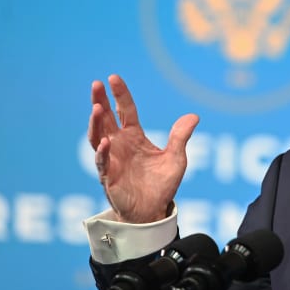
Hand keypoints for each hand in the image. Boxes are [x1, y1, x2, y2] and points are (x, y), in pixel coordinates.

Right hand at [87, 74, 198, 223]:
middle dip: (99, 101)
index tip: (113, 78)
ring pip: (97, 137)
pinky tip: (105, 142)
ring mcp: (111, 159)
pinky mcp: (108, 177)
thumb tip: (194, 116)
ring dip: (96, 123)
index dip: (120, 94)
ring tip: (97, 109)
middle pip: (105, 119)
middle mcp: (119, 144)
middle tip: (96, 84)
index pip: (125, 110)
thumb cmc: (162, 184)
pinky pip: (102, 162)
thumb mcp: (177, 158)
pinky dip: (102, 152)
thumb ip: (181, 137)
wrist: (153, 211)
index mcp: (134, 136)